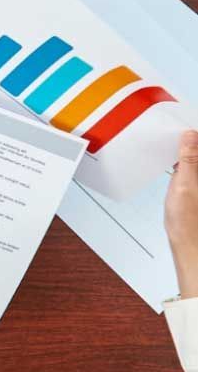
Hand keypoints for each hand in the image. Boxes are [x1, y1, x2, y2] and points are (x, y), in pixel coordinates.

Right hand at [165, 130, 197, 298]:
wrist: (192, 245)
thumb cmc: (189, 222)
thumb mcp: (184, 184)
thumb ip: (188, 158)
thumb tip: (191, 135)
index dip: (194, 134)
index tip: (181, 126)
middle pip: (197, 149)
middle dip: (190, 141)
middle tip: (176, 135)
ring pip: (195, 158)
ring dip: (188, 151)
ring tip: (175, 147)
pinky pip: (193, 167)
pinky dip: (186, 162)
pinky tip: (176, 163)